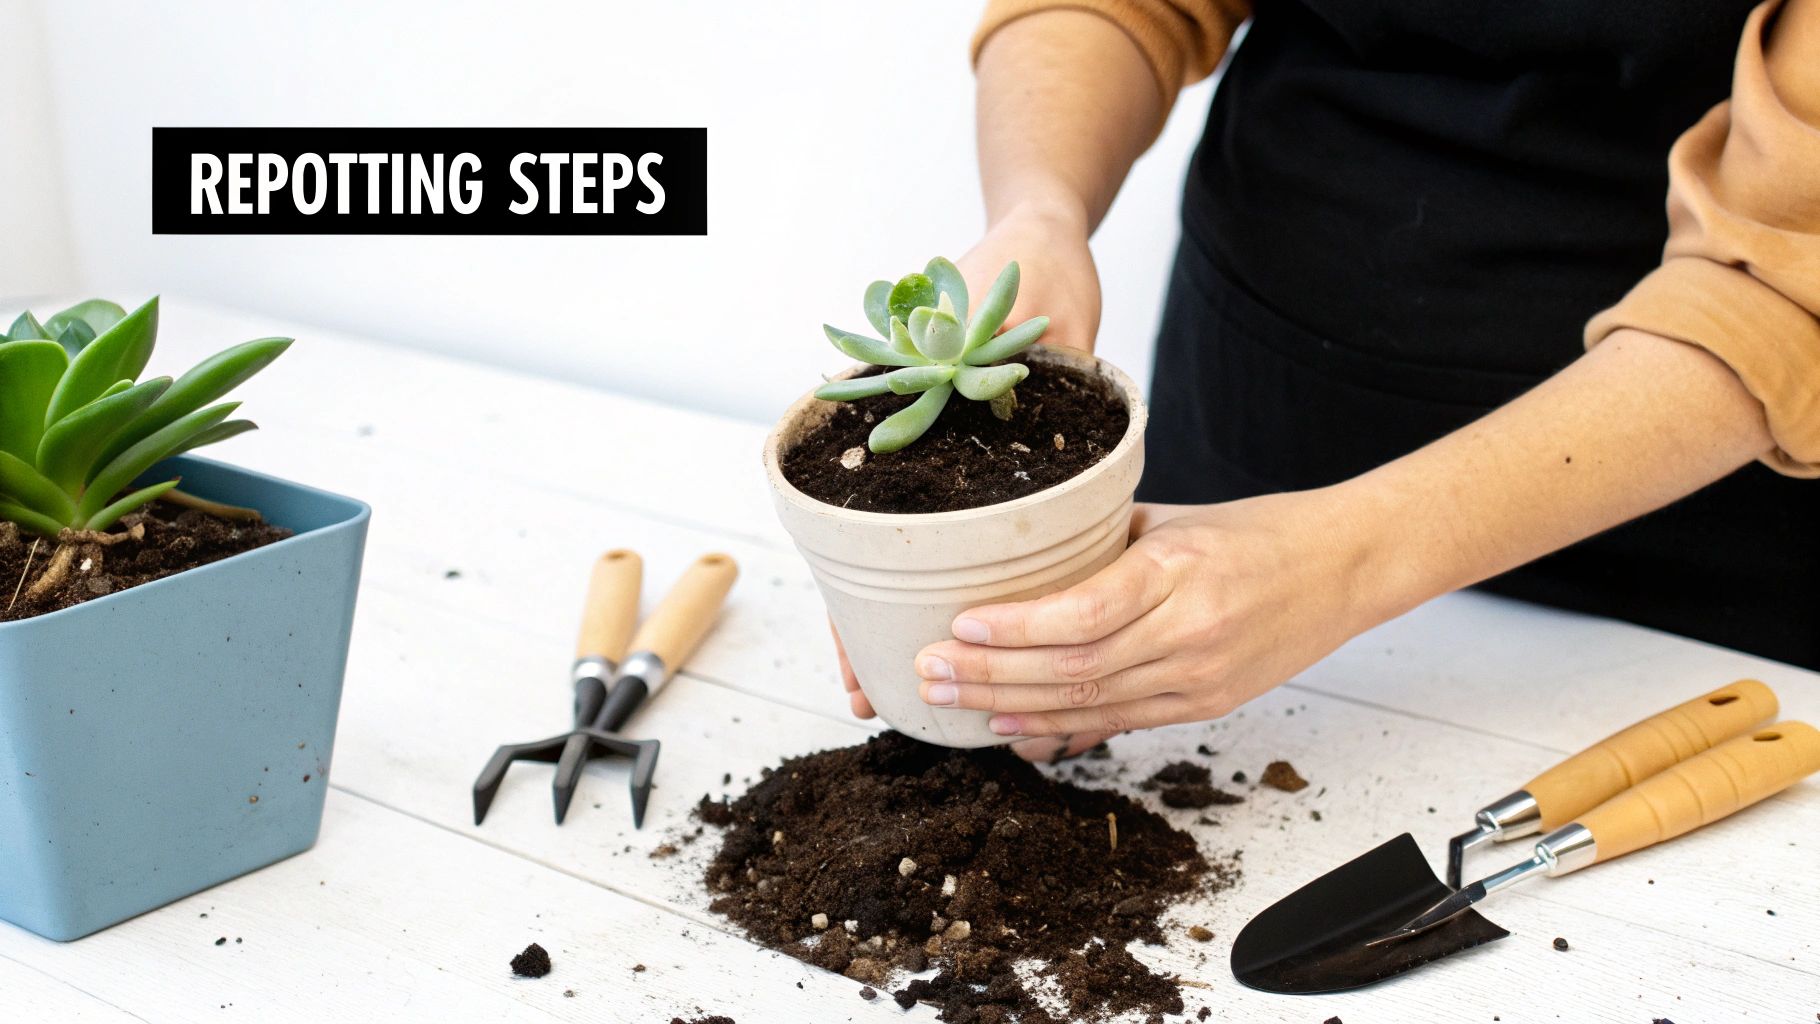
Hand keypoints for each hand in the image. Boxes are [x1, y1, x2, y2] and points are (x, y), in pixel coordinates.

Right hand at [828, 203, 1103, 720]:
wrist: (1043, 238)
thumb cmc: (1026, 264)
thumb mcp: (1015, 306)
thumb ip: (1001, 354)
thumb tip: (989, 402)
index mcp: (894, 402)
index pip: (849, 506)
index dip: (846, 585)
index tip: (852, 647)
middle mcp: (905, 434)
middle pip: (869, 543)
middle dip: (864, 620)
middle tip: (868, 689)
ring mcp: (937, 453)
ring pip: (910, 548)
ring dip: (899, 610)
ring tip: (899, 680)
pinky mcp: (975, 461)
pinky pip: (960, 532)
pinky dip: (957, 576)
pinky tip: (966, 625)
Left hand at [912, 491, 1392, 755]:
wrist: (1344, 568)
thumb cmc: (1256, 533)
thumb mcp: (1175, 519)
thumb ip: (1102, 546)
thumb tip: (1023, 564)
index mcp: (1178, 570)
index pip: (1086, 611)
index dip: (1018, 627)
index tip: (960, 625)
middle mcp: (1189, 631)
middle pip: (1074, 668)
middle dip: (991, 676)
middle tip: (929, 672)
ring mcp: (1199, 677)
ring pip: (1089, 704)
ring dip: (1012, 708)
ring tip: (951, 699)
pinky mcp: (1205, 706)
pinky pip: (1118, 723)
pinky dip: (1059, 730)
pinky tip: (1010, 729)